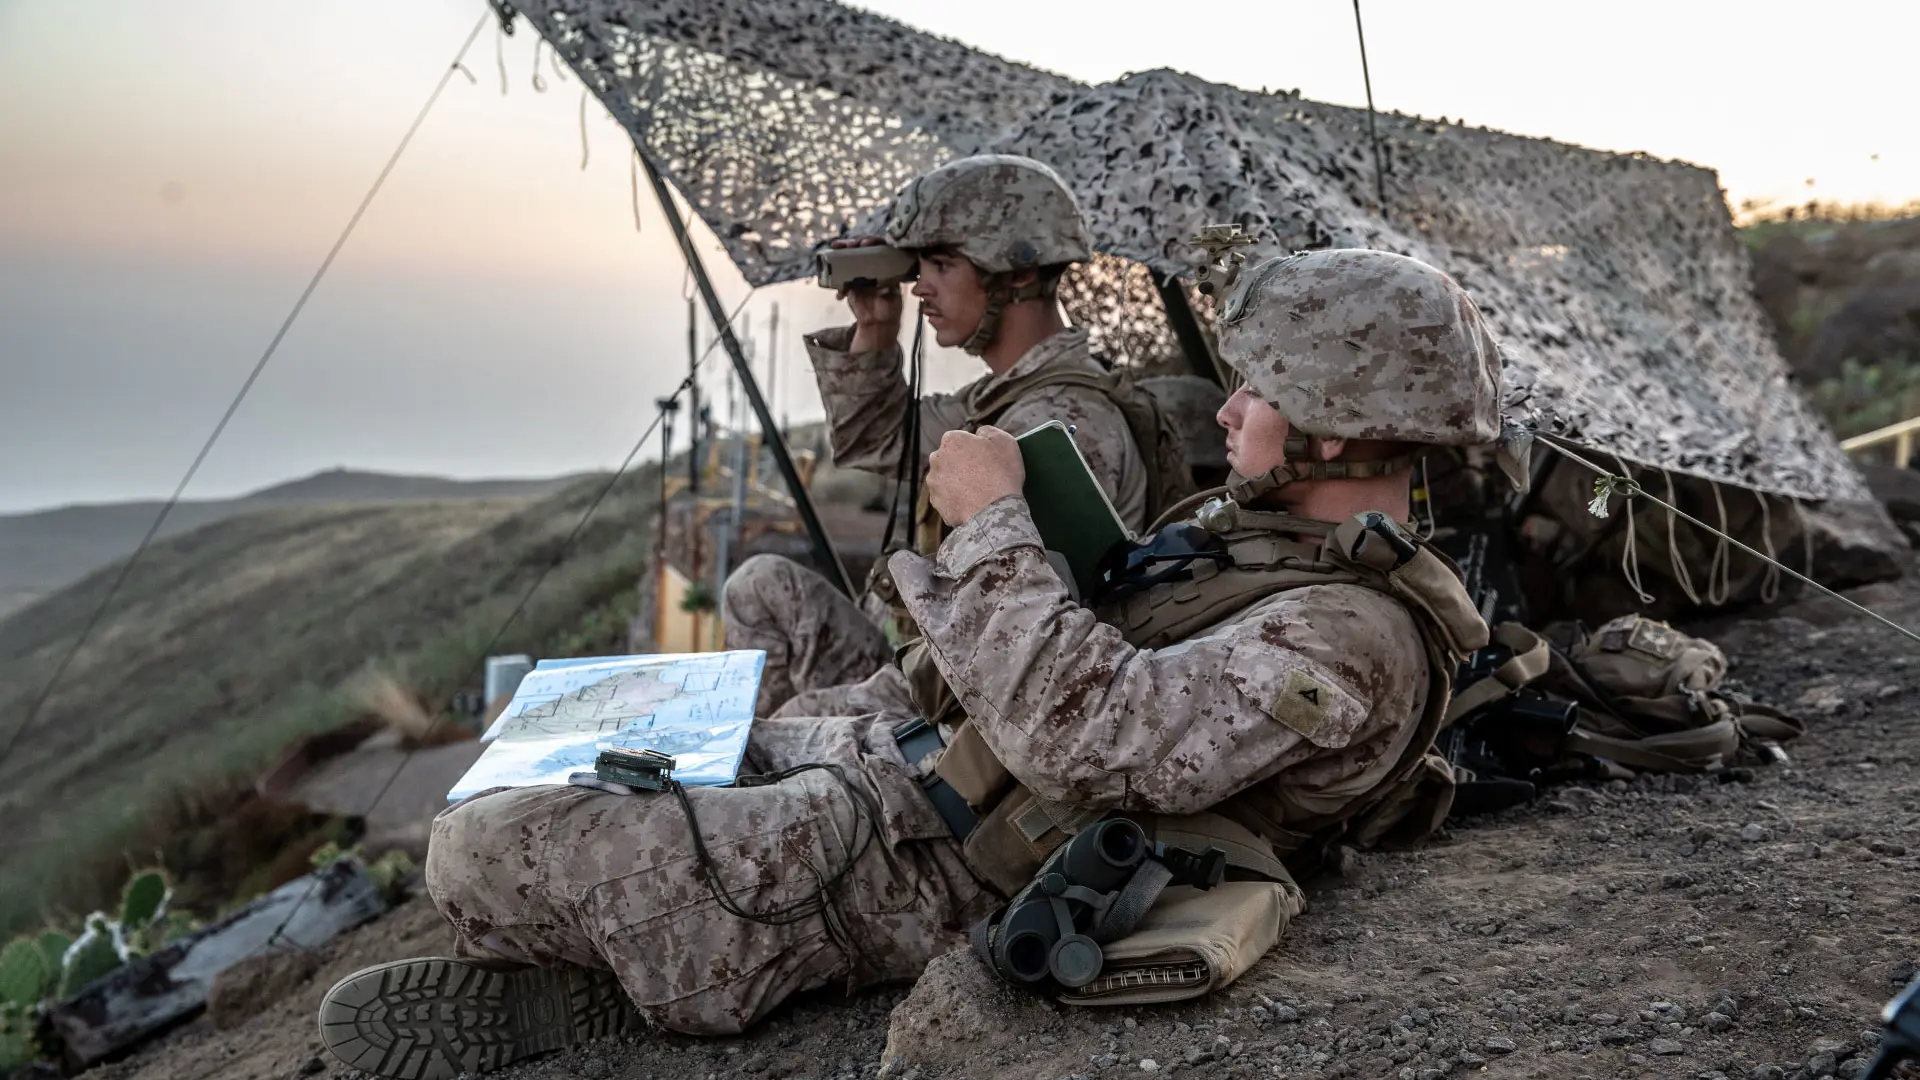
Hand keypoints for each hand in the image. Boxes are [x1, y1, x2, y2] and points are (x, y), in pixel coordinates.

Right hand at [832, 236, 903, 352]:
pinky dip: (835, 280)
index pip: (879, 246)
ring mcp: (858, 272)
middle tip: (849, 244)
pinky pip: (838, 277)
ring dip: (840, 250)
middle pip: (861, 247)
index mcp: (885, 265)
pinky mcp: (848, 283)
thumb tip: (883, 287)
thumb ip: (889, 292)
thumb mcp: (893, 299)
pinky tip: (839, 289)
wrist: (878, 322)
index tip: (866, 243)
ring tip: (836, 247)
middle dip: (853, 242)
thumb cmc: (890, 307)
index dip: (873, 241)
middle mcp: (871, 265)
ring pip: (847, 256)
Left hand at [926, 427, 1024, 527]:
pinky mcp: (937, 504)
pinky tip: (973, 504)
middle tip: (984, 475)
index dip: (976, 449)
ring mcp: (934, 483)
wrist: (995, 511)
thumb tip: (979, 433)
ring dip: (959, 483)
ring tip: (979, 492)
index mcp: (951, 440)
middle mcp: (936, 459)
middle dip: (963, 465)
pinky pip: (948, 499)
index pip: (961, 440)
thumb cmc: (1001, 473)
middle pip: (951, 459)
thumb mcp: (1004, 440)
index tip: (987, 459)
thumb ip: (987, 431)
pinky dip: (958, 501)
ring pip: (947, 479)